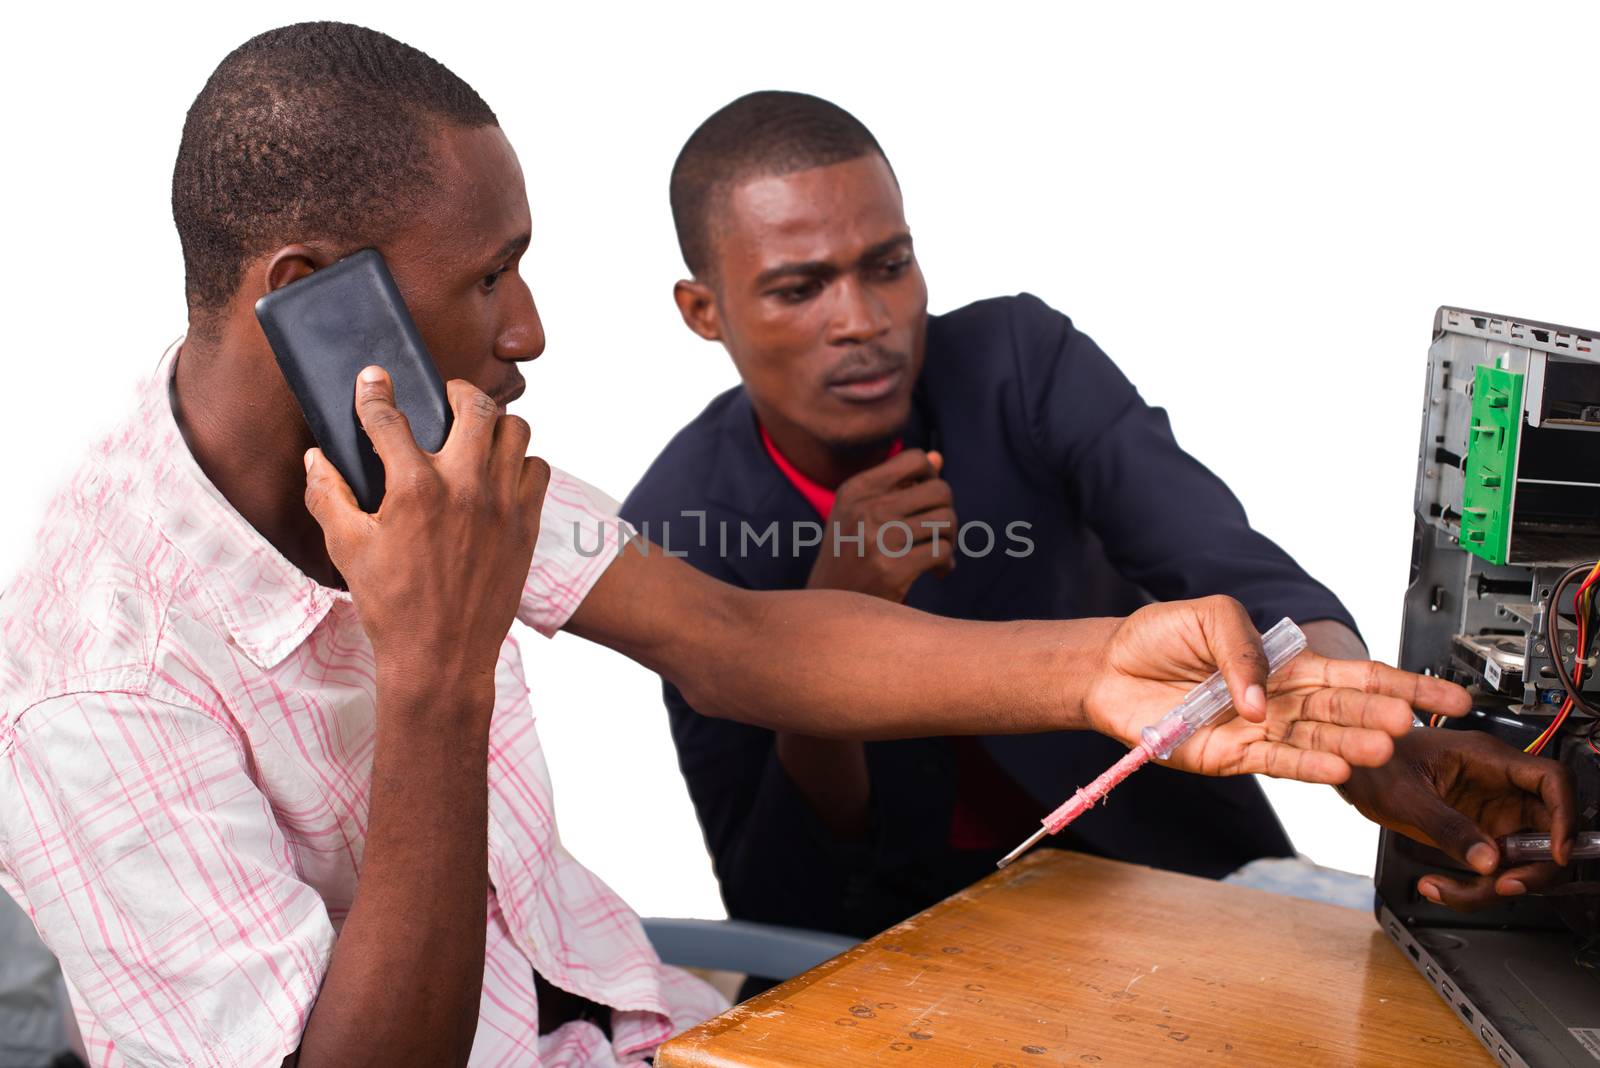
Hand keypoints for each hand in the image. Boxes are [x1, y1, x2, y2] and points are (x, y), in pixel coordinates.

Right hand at [303, 367, 548, 699]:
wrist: (443, 658)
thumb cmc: (392, 606)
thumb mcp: (347, 548)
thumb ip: (328, 495)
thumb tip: (316, 457)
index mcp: (415, 489)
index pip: (390, 419)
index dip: (375, 392)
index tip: (372, 378)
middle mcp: (465, 488)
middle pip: (474, 406)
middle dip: (455, 391)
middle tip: (444, 397)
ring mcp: (503, 505)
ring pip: (516, 430)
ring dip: (495, 424)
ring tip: (477, 433)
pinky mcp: (527, 524)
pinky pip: (537, 469)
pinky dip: (521, 462)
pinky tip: (501, 473)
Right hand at [807, 449, 955, 601]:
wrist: (830, 607)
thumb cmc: (851, 556)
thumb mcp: (862, 514)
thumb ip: (899, 485)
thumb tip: (938, 457)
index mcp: (856, 489)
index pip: (915, 458)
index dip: (932, 477)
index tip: (927, 502)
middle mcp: (865, 509)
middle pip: (940, 490)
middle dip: (947, 512)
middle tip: (939, 534)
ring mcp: (878, 539)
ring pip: (945, 521)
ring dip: (949, 540)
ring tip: (938, 556)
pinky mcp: (892, 569)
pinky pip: (942, 551)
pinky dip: (946, 563)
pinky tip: (936, 573)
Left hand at [1083, 596, 1472, 781]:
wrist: (1109, 669)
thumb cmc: (1159, 637)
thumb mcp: (1210, 616)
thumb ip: (1244, 647)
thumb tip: (1262, 697)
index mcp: (1287, 663)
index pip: (1355, 675)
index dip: (1402, 685)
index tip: (1447, 698)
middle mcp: (1281, 700)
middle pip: (1344, 710)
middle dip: (1381, 716)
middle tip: (1410, 723)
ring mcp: (1260, 730)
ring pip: (1317, 741)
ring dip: (1350, 746)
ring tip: (1382, 749)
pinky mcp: (1231, 755)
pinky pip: (1277, 763)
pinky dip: (1306, 767)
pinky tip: (1337, 770)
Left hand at [1340, 728, 1577, 909]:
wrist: (1350, 769)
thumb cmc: (1372, 762)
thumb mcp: (1404, 795)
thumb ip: (1446, 826)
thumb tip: (1488, 860)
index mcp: (1486, 759)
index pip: (1552, 780)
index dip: (1565, 816)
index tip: (1556, 852)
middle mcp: (1497, 785)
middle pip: (1547, 828)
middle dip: (1533, 866)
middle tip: (1503, 886)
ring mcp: (1491, 811)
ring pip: (1523, 857)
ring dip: (1494, 885)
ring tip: (1448, 890)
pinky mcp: (1478, 833)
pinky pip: (1494, 868)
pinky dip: (1473, 886)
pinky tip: (1438, 886)